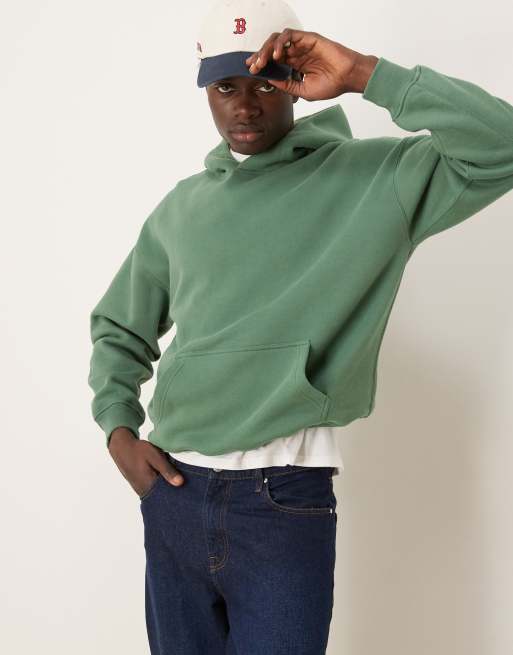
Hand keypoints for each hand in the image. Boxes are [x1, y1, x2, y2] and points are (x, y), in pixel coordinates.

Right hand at [108, 427, 184, 496]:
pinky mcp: (141, 487)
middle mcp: (145, 491)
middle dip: (175, 491)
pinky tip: (168, 479)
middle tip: (187, 485)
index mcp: (149, 485)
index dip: (180, 492)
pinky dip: (162, 485)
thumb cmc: (139, 450)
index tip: (190, 489)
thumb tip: (181, 483)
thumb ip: (167, 470)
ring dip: (168, 488)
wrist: (122, 448)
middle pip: (164, 496)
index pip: (169, 495)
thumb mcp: (154, 456)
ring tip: (179, 481)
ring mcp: (142, 490)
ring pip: (159, 493)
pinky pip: (154, 489)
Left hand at [244, 29, 377, 100]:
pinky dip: (280, 43)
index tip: (251, 71)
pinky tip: (276, 55)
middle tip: (253, 66)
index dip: (261, 64)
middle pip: (271, 50)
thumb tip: (269, 80)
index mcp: (294, 65)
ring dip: (266, 49)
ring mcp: (301, 45)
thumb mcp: (302, 91)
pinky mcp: (307, 38)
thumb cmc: (331, 85)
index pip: (273, 62)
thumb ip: (286, 85)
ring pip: (277, 41)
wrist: (347, 78)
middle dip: (260, 57)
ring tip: (262, 61)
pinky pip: (289, 36)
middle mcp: (296, 53)